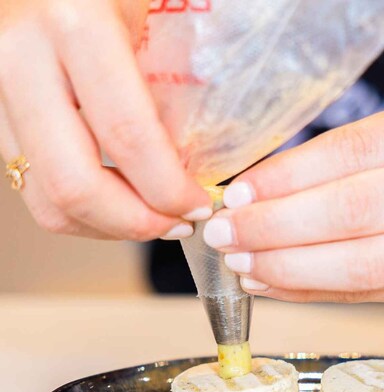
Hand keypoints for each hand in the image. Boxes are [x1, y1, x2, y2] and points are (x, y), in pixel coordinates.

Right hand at [0, 0, 210, 239]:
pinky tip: (121, 199)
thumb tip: (211, 159)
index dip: (168, 188)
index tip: (200, 204)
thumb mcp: (155, 5)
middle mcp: (20, 56)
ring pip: (45, 197)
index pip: (127, 136)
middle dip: (136, 222)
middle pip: (74, 184)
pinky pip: (31, 185)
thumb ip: (178, 73)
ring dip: (108, 226)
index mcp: (75, 23)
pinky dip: (83, 211)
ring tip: (154, 218)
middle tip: (178, 224)